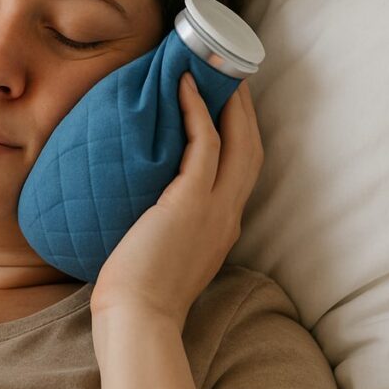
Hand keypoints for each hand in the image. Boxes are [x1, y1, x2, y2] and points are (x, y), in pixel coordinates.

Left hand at [90, 74, 263, 332]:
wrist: (137, 321)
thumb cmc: (136, 296)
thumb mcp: (160, 255)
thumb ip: (163, 228)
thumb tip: (138, 207)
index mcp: (222, 229)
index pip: (241, 172)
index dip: (240, 134)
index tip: (228, 106)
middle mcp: (228, 216)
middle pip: (251, 149)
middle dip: (245, 109)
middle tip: (231, 74)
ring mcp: (215, 209)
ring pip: (238, 141)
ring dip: (230, 100)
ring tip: (213, 68)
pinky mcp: (192, 202)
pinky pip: (204, 143)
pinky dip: (197, 111)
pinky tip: (183, 86)